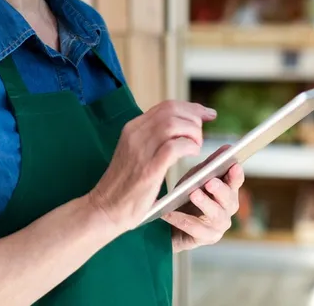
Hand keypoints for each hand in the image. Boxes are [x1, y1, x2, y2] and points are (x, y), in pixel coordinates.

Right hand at [86, 100, 215, 233]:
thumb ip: (151, 139)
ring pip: (174, 124)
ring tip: (196, 147)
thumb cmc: (124, 184)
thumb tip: (179, 128)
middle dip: (195, 119)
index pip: (166, 106)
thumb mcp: (133, 152)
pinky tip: (192, 154)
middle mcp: (135, 133)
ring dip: (193, 133)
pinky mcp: (149, 168)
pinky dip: (189, 147)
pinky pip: (175, 146)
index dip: (191, 107)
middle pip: (172, 111)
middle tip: (202, 135)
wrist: (105, 207)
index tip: (208, 113)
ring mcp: (140, 149)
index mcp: (132, 128)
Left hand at [161, 144, 244, 251]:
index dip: (236, 175)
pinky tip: (169, 212)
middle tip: (210, 182)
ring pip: (216, 216)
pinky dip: (181, 219)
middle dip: (220, 190)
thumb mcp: (197, 176)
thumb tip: (227, 148)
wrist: (171, 221)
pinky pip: (195, 230)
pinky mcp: (205, 238)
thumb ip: (211, 164)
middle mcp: (227, 209)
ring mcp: (218, 226)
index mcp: (227, 191)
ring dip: (205, 204)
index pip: (236, 181)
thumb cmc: (187, 195)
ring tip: (193, 194)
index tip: (234, 166)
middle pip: (230, 200)